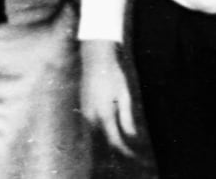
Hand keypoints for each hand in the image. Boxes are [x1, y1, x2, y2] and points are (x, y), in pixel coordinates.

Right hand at [80, 40, 138, 157]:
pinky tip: (108, 124)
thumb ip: (126, 117)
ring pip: (96, 133)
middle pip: (104, 139)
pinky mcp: (82, 108)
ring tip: (118, 137)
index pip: (113, 140)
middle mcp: (91, 116)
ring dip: (106, 137)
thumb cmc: (113, 76)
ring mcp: (85, 112)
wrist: (95, 60)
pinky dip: (100, 129)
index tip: (132, 155)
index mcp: (104, 114)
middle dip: (115, 145)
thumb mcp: (124, 96)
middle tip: (129, 148)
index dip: (123, 150)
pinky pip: (91, 125)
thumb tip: (131, 136)